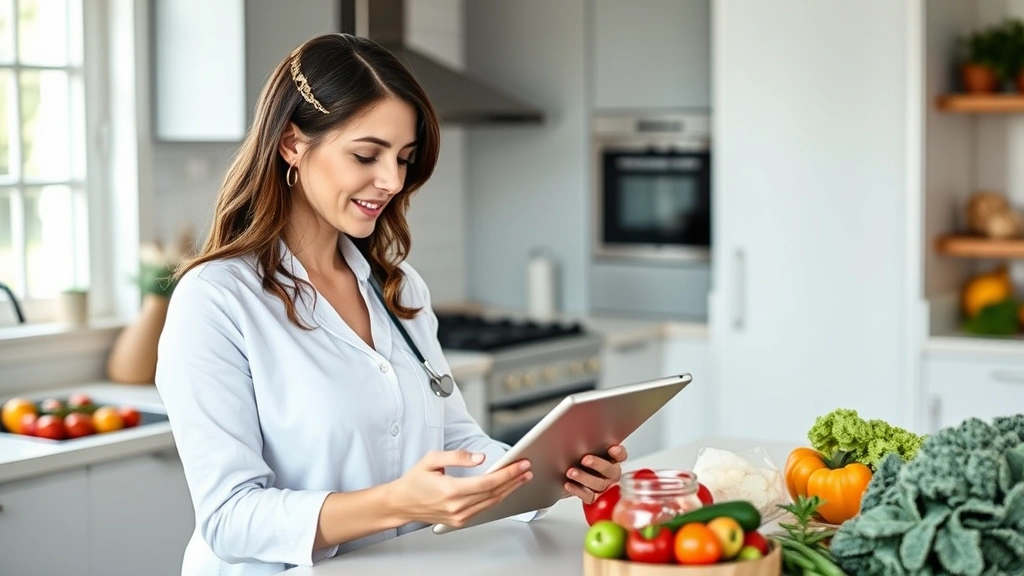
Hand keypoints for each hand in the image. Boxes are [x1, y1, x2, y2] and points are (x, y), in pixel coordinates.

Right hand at [389, 449, 531, 527]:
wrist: (401, 503)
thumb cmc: (414, 481)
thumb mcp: (432, 460)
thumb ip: (457, 456)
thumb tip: (480, 457)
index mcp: (451, 490)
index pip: (488, 482)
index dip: (508, 473)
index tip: (521, 464)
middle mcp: (457, 506)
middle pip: (494, 493)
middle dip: (514, 479)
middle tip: (527, 468)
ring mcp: (459, 516)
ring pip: (492, 503)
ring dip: (509, 489)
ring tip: (522, 477)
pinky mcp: (460, 521)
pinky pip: (484, 509)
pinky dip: (497, 498)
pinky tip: (505, 488)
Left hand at [564, 445, 627, 503]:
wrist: (573, 479)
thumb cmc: (582, 461)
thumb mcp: (587, 449)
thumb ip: (589, 443)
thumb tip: (579, 430)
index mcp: (613, 459)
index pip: (621, 455)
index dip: (618, 453)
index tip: (612, 448)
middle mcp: (611, 474)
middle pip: (610, 470)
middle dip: (598, 464)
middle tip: (585, 459)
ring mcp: (603, 487)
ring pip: (598, 484)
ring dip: (584, 477)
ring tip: (571, 472)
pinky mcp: (594, 498)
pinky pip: (588, 496)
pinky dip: (577, 490)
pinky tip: (568, 483)